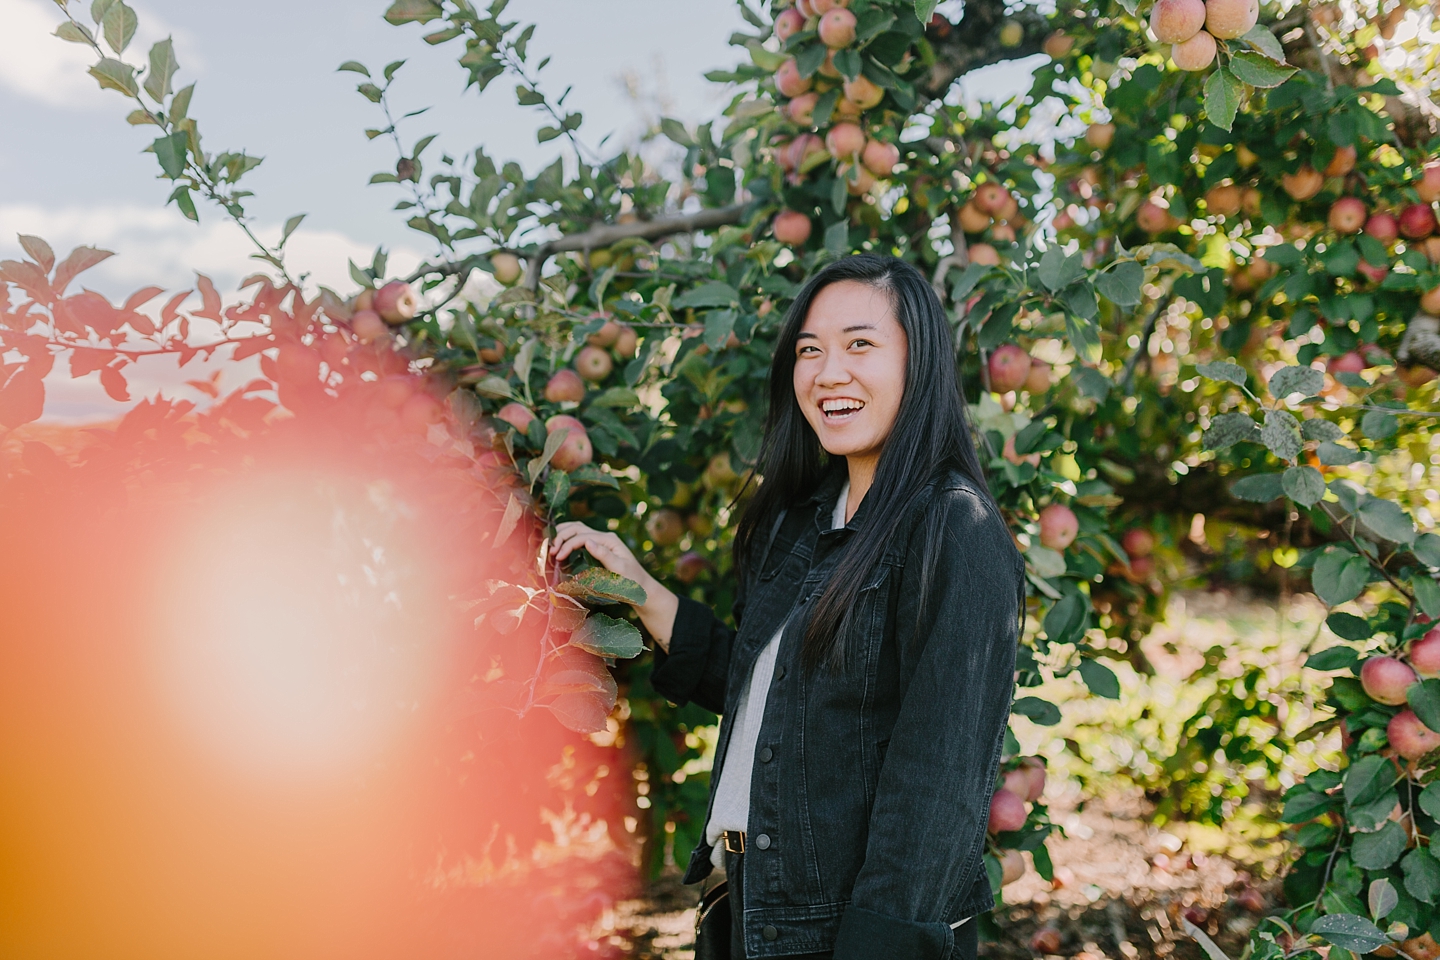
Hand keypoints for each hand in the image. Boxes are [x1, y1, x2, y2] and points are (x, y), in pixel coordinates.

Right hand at [553, 521, 678, 647]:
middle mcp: (605, 537)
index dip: (568, 544)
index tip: (557, 557)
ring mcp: (602, 542)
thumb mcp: (620, 569)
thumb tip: (587, 541)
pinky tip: (560, 547)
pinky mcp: (599, 549)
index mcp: (609, 540)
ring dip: (563, 534)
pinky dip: (568, 539)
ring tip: (552, 545)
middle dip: (562, 536)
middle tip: (551, 551)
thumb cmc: (632, 581)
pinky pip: (581, 538)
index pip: (583, 536)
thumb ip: (604, 554)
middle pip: (578, 528)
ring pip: (578, 529)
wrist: (642, 588)